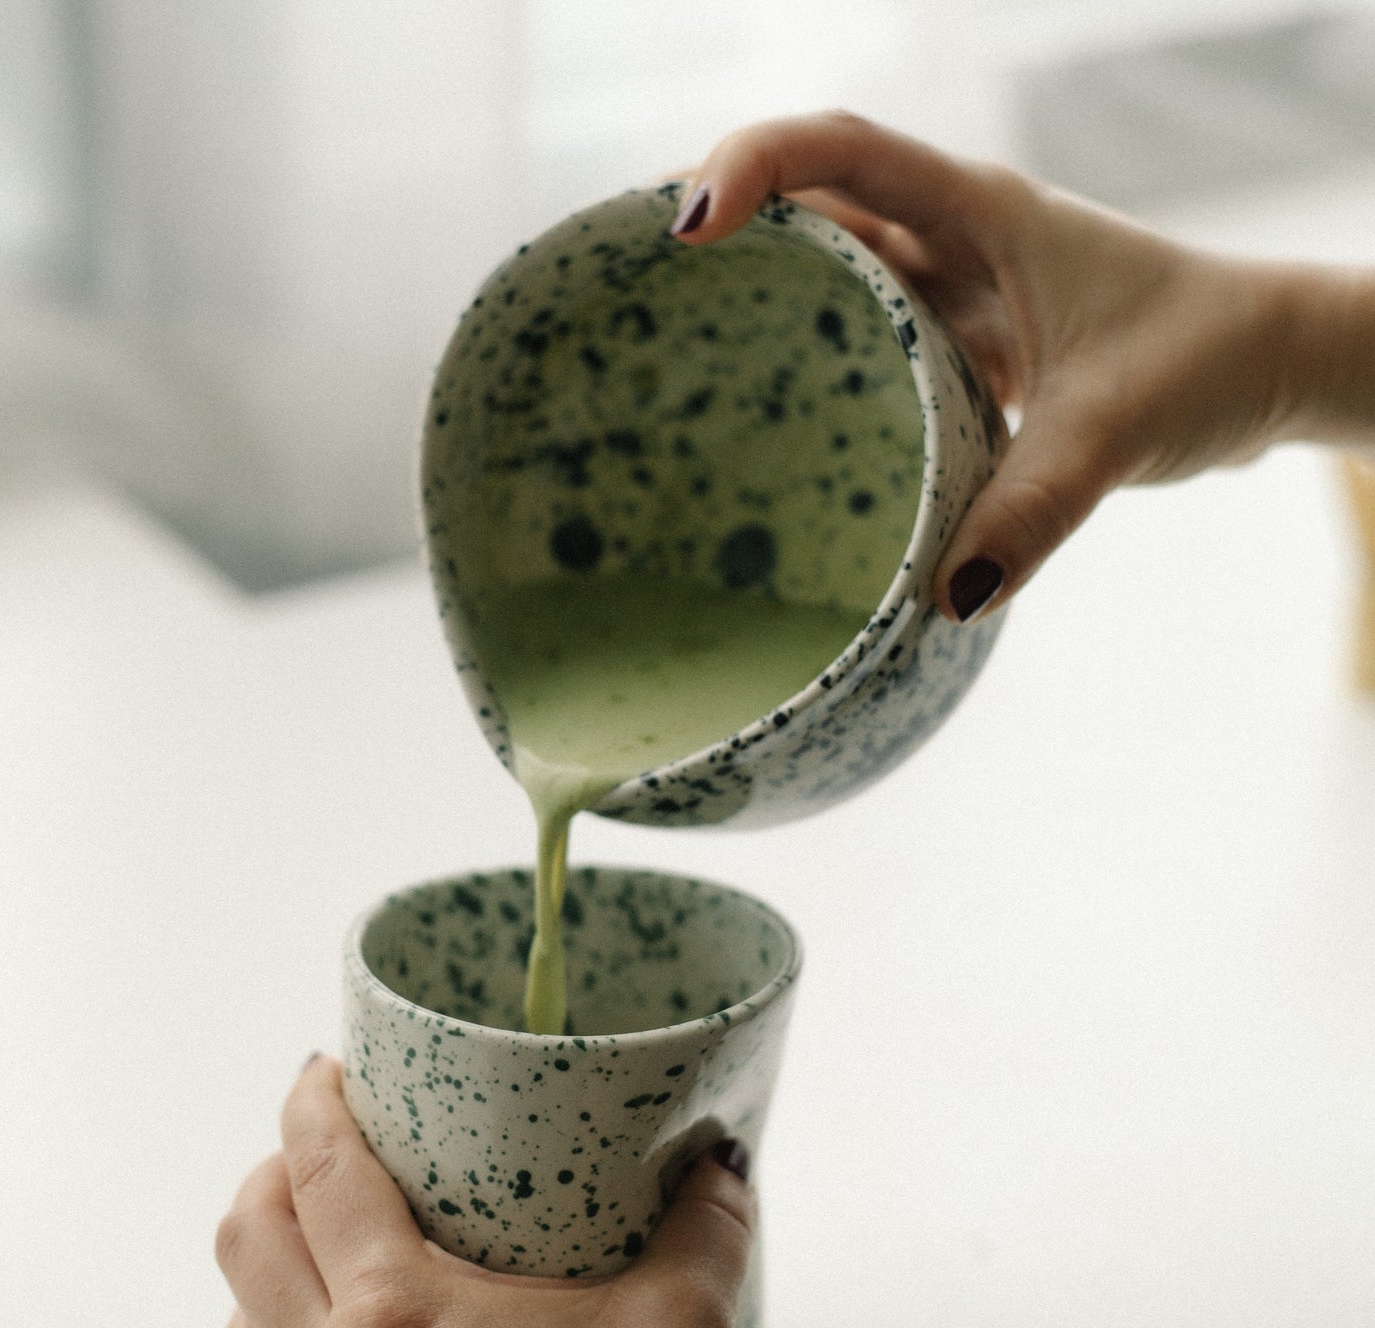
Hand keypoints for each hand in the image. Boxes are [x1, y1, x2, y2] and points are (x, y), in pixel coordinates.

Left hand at [213, 1056, 753, 1327]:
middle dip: (276, 1171)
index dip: (311, 1106)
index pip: (318, 1174)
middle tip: (330, 1142)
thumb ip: (706, 1229)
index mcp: (395, 1316)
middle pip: (245, 1238)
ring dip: (263, 1265)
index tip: (327, 1069)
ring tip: (321, 1236)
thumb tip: (724, 1164)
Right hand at [671, 110, 1374, 619]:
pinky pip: (866, 332)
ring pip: (834, 265)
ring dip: (760, 285)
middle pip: (813, 196)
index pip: (844, 150)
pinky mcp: (962, 338)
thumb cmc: (1211, 357)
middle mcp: (957, 233)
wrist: (1270, 365)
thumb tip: (940, 599)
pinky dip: (814, 354)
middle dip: (723, 217)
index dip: (753, 166)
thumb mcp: (1114, 428)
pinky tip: (771, 408)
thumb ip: (1031, 510)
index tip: (686, 228)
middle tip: (635, 275)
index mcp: (985, 211)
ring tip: (671, 333)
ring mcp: (956, 285)